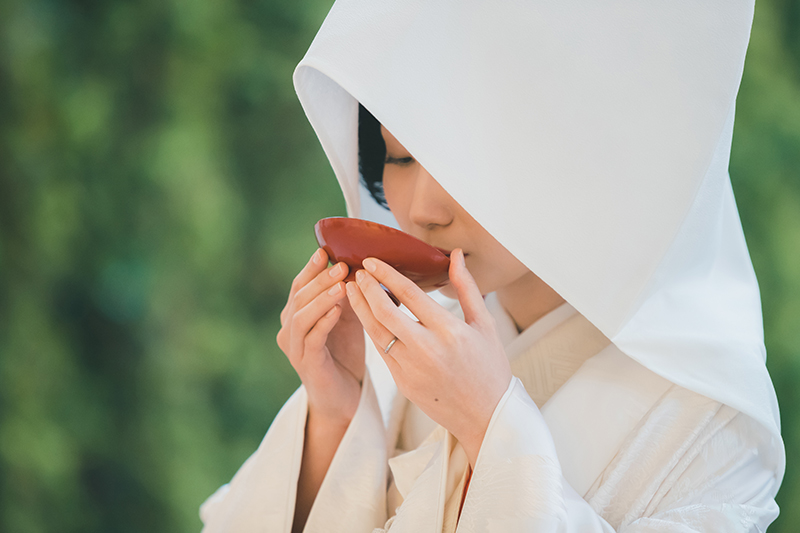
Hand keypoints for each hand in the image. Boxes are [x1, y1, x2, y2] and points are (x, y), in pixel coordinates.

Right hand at [277, 249, 365, 426]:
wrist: (343, 396)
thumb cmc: (345, 353)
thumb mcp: (347, 318)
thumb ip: (346, 295)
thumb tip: (359, 265)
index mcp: (296, 314)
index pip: (299, 285)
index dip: (310, 268)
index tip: (325, 250)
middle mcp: (288, 329)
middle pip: (298, 297)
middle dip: (319, 279)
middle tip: (340, 265)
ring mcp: (294, 347)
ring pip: (301, 316)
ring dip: (321, 298)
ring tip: (341, 285)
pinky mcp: (306, 364)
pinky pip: (312, 339)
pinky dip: (324, 322)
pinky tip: (338, 311)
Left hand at [346, 249, 511, 465]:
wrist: (486, 416)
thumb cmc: (490, 368)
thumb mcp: (485, 325)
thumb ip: (466, 287)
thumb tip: (454, 255)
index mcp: (449, 331)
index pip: (410, 295)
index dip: (386, 275)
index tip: (371, 261)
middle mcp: (427, 350)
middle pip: (385, 312)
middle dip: (366, 289)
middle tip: (357, 272)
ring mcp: (411, 369)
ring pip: (376, 332)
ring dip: (360, 308)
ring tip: (352, 290)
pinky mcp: (402, 383)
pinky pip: (381, 351)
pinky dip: (371, 330)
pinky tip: (366, 316)